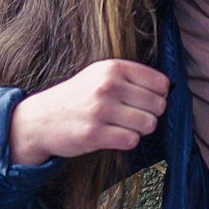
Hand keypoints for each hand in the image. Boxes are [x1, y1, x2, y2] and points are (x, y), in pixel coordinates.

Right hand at [8, 60, 169, 166]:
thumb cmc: (78, 97)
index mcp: (113, 68)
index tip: (144, 101)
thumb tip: (169, 90)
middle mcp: (108, 86)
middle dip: (150, 114)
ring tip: (122, 126)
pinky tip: (113, 135)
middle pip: (158, 105)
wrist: (39, 119)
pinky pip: (132, 140)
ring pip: (148, 124)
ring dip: (139, 129)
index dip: (158, 95)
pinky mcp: (94, 133)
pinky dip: (127, 141)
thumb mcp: (101, 75)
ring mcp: (101, 110)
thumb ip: (132, 78)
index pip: (161, 83)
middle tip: (131, 116)